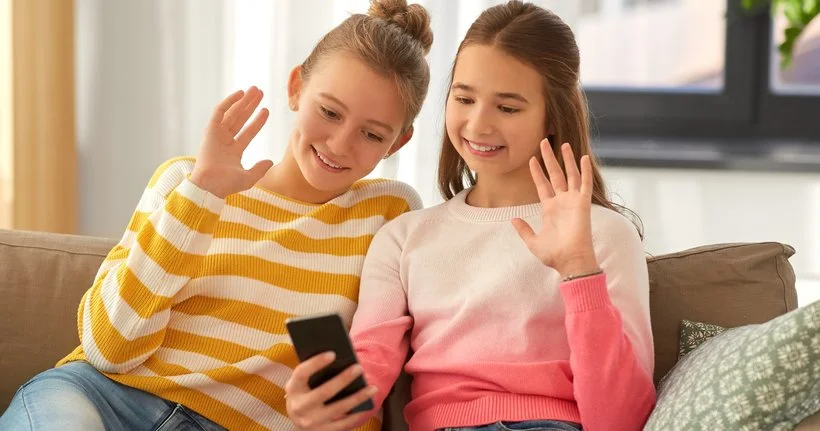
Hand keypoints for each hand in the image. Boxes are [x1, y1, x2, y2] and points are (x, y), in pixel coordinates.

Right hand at [189, 86, 273, 197]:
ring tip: (255, 90)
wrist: (210, 185)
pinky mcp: (210, 131)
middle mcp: (225, 141)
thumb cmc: (226, 185)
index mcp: (233, 151)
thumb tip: (269, 161)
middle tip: (260, 92)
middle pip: (240, 118)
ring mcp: (217, 135)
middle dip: (250, 105)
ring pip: (232, 113)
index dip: (258, 121)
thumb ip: (259, 169)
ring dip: (243, 101)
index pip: (248, 132)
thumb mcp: (248, 178)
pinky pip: (219, 112)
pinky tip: (240, 93)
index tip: (266, 110)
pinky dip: (229, 102)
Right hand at [285, 352, 376, 430]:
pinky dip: (357, 413)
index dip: (316, 363)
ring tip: (373, 387)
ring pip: (338, 409)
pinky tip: (369, 404)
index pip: (302, 373)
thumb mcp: (304, 381)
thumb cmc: (307, 391)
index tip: (332, 353)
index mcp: (293, 388)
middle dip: (343, 379)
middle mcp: (299, 406)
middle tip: (359, 367)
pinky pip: (344, 423)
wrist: (299, 418)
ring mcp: (310, 422)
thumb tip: (340, 358)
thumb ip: (315, 371)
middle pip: (324, 392)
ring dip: (357, 397)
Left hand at [511, 140, 599, 278]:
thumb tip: (513, 219)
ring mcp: (573, 202)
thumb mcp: (533, 241)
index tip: (532, 159)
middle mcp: (562, 202)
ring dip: (567, 160)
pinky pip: (585, 184)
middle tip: (544, 142)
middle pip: (555, 175)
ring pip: (570, 175)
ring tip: (563, 144)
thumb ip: (523, 229)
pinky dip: (585, 171)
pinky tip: (584, 157)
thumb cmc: (554, 255)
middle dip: (550, 159)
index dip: (537, 172)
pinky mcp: (583, 204)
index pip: (542, 185)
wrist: (569, 262)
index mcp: (550, 209)